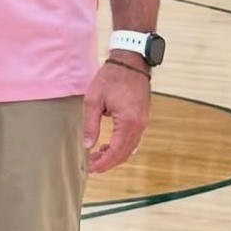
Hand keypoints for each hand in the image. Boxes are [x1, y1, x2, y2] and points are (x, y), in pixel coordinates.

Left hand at [83, 58, 150, 173]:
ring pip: (130, 148)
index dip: (103, 163)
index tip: (90, 168)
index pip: (116, 151)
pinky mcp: (142, 118)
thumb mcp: (94, 99)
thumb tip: (87, 146)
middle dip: (108, 162)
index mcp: (128, 122)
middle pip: (125, 154)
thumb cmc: (111, 77)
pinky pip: (133, 139)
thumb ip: (90, 124)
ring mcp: (143, 122)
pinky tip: (108, 146)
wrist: (131, 62)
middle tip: (91, 166)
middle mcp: (139, 125)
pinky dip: (121, 146)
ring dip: (114, 155)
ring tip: (96, 157)